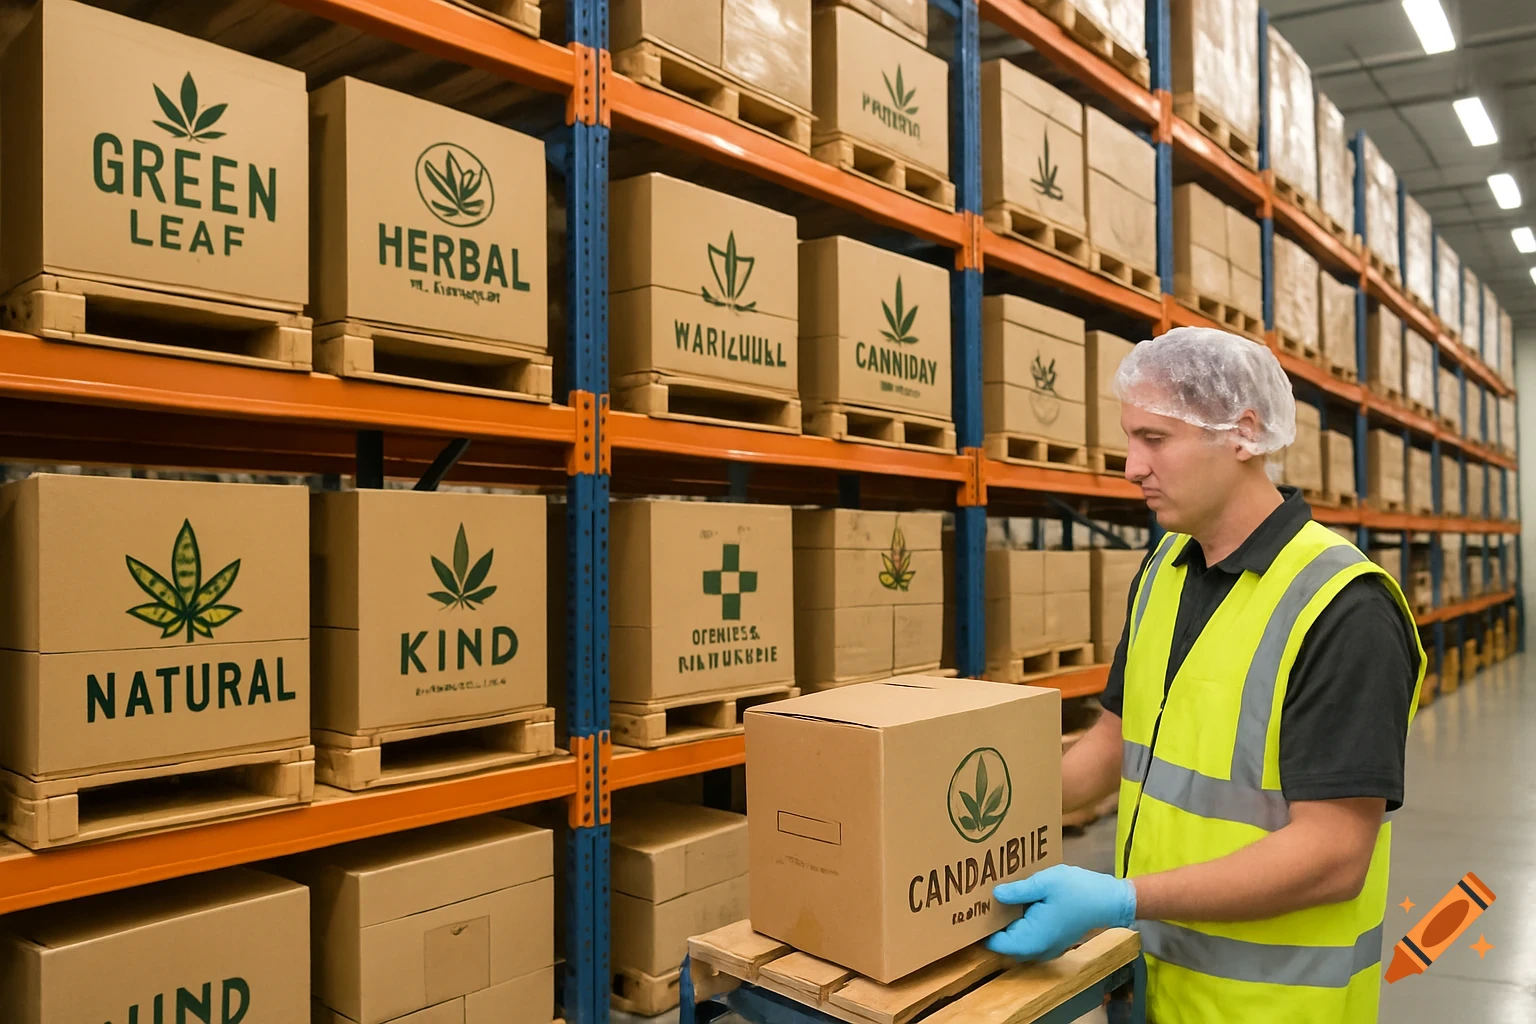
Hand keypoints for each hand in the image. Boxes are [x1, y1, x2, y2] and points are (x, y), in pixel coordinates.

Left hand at [985, 864, 1136, 962]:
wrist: (1108, 899)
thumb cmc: (1078, 890)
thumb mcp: (1044, 883)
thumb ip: (1018, 891)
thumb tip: (994, 895)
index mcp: (1033, 939)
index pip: (995, 944)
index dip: (980, 929)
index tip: (970, 910)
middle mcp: (1037, 949)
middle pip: (1003, 942)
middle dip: (991, 923)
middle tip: (978, 899)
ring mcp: (1045, 946)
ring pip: (1015, 938)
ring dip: (1005, 921)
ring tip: (993, 897)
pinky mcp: (1050, 939)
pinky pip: (1027, 935)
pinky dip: (1018, 922)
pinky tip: (1015, 900)